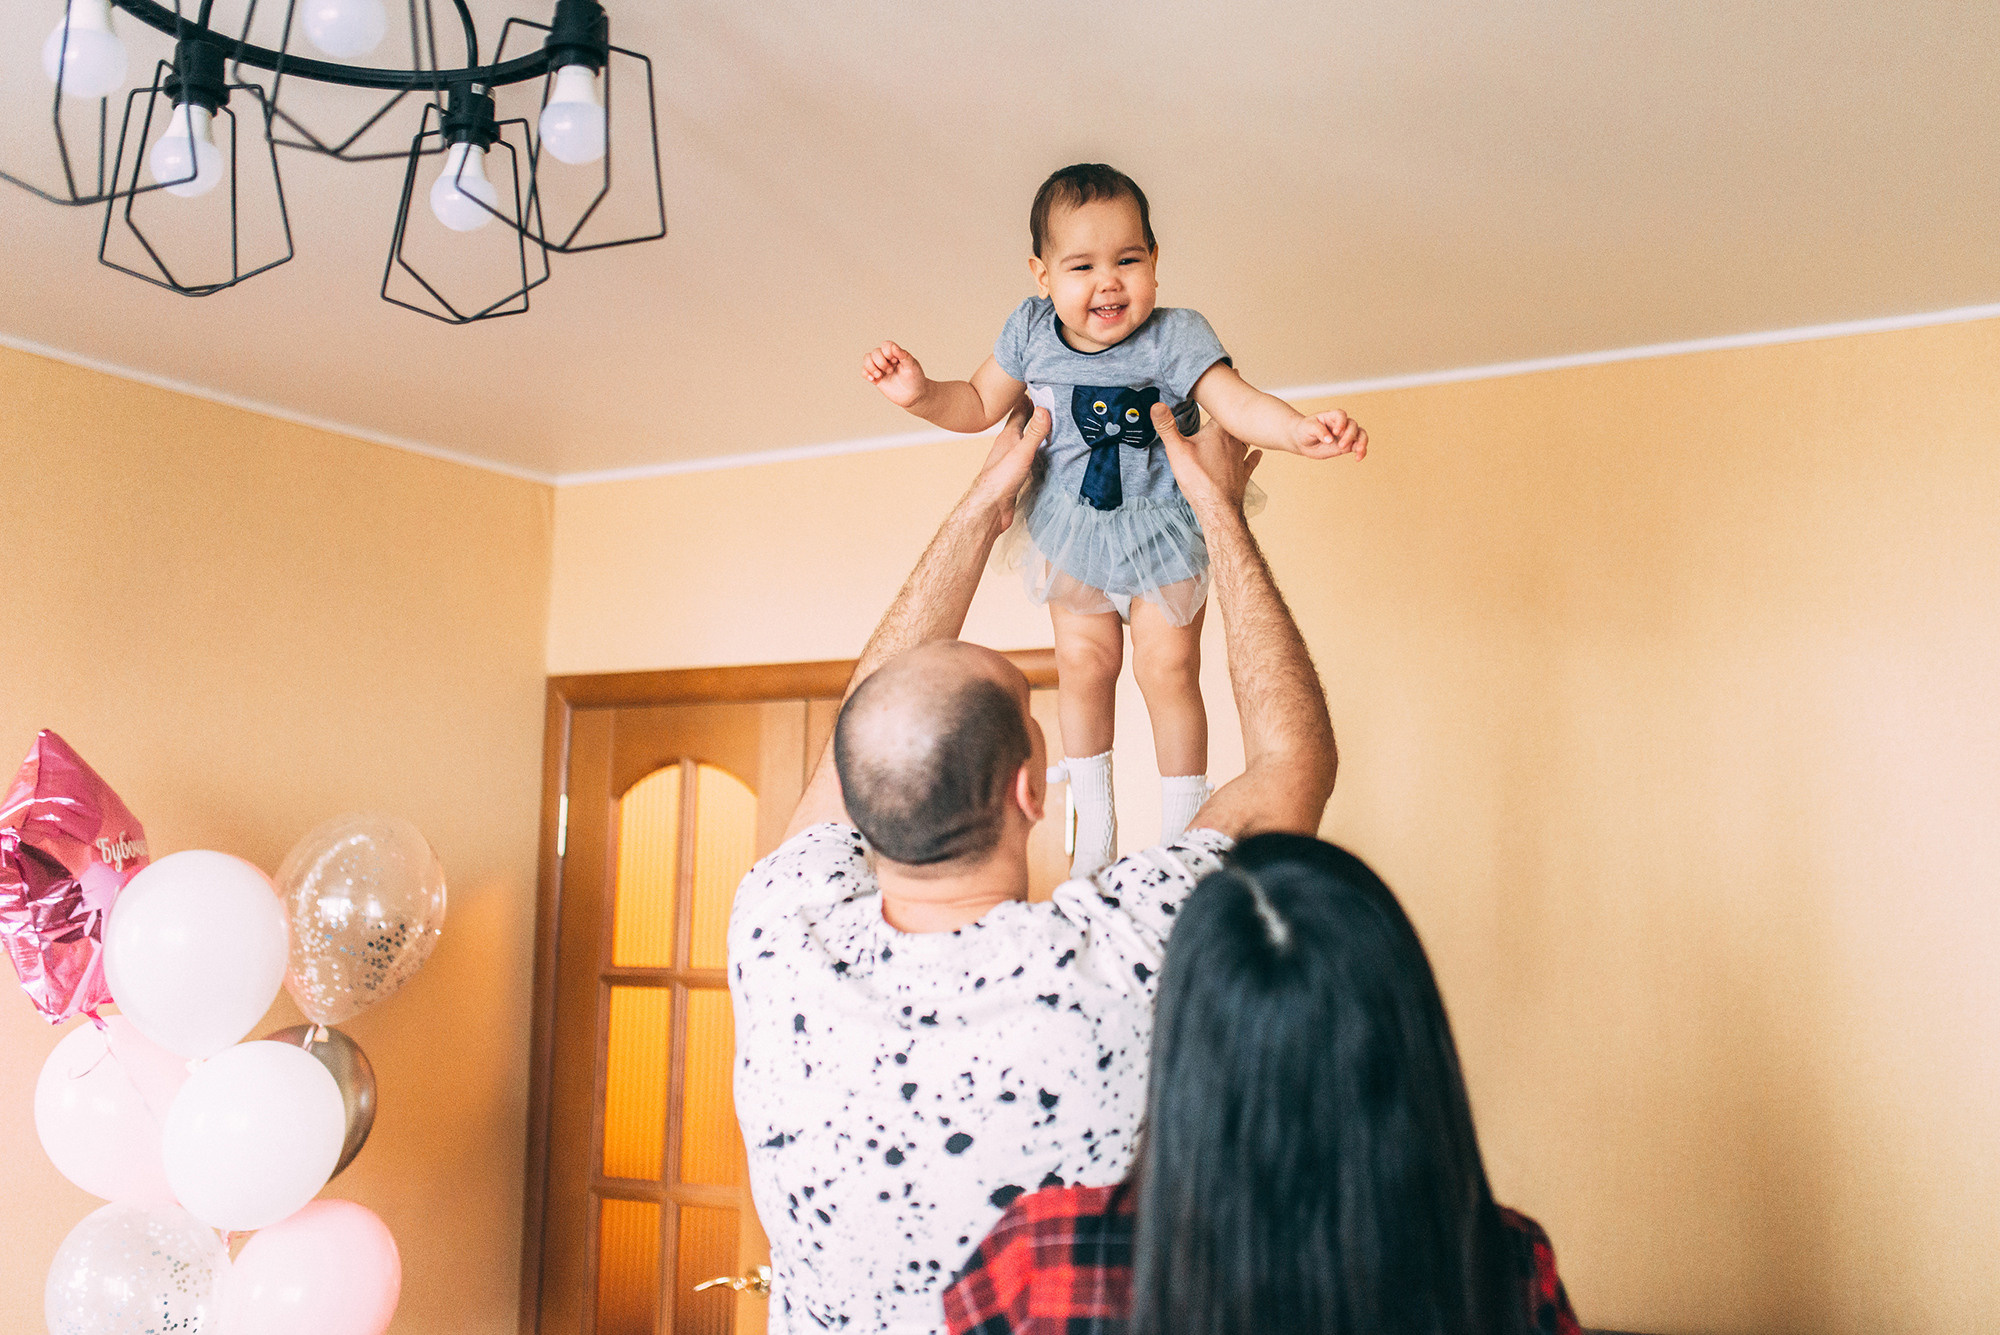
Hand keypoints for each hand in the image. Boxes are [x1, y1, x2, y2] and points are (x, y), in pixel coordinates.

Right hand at [863, 340, 928, 408]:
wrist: (913, 396)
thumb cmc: (915, 379)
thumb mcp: (912, 366)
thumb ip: (903, 355)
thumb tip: (893, 346)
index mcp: (896, 353)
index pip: (885, 345)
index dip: (887, 352)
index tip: (895, 361)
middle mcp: (887, 359)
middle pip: (875, 352)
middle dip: (880, 362)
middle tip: (891, 371)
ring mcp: (880, 368)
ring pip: (867, 359)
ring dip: (870, 366)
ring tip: (879, 375)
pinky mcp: (876, 378)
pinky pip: (864, 371)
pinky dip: (865, 373)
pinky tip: (873, 379)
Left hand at [964, 399, 1050, 540]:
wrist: (990, 509)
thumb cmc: (1000, 480)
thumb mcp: (1022, 452)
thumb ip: (1034, 432)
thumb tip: (1044, 408)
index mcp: (1009, 435)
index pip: (1020, 410)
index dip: (1031, 397)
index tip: (1042, 385)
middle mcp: (1009, 445)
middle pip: (1024, 424)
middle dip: (1035, 412)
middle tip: (1050, 401)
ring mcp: (1012, 459)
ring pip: (1026, 440)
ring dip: (1037, 433)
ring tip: (1052, 425)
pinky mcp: (1017, 474)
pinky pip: (1030, 457)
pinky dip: (1039, 452)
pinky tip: (1046, 454)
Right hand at [1153, 403, 1261, 516]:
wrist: (1217, 507)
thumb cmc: (1198, 478)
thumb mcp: (1176, 449)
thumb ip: (1166, 427)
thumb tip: (1156, 405)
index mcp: (1218, 431)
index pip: (1222, 407)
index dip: (1221, 397)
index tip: (1227, 382)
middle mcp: (1234, 440)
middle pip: (1235, 422)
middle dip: (1233, 414)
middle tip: (1234, 404)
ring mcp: (1240, 457)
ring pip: (1245, 439)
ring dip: (1242, 433)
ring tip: (1241, 426)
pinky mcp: (1243, 473)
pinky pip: (1251, 461)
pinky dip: (1254, 456)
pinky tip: (1258, 454)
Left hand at [1292, 408, 1368, 459]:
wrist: (1302, 441)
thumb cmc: (1305, 430)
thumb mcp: (1308, 427)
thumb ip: (1319, 431)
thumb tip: (1330, 440)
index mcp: (1331, 416)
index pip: (1341, 415)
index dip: (1341, 423)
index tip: (1335, 432)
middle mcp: (1341, 424)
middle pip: (1353, 425)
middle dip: (1349, 436)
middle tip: (1340, 446)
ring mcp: (1345, 435)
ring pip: (1361, 434)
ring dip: (1362, 442)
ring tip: (1358, 451)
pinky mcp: (1347, 446)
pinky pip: (1359, 447)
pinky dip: (1362, 452)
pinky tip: (1358, 458)